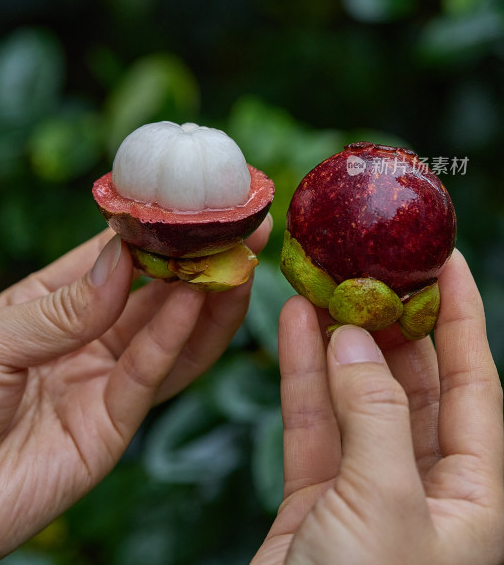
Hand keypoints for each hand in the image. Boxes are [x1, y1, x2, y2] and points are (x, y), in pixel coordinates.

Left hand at [0, 217, 270, 564]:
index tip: (190, 203)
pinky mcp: (111, 429)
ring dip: (207, 298)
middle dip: (197, 260)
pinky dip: (176, 338)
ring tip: (238, 260)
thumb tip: (125, 255)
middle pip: (153, 295)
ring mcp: (100, 383)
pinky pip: (149, 378)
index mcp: (50, 306)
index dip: (152, 230)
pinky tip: (199, 300)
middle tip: (241, 225)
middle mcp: (85, 340)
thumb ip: (63, 307)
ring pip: (169, 336)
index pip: (113, 258)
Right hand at [253, 250, 503, 564]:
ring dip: (338, 340)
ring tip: (321, 281)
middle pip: (414, 384)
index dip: (462, 319)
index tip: (443, 261)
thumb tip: (360, 339)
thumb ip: (375, 416)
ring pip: (356, 397)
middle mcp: (425, 491)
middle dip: (392, 321)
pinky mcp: (314, 504)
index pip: (475, 385)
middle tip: (368, 264)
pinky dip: (301, 374)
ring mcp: (366, 494)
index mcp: (473, 499)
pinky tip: (293, 326)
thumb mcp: (384, 506)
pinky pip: (311, 424)